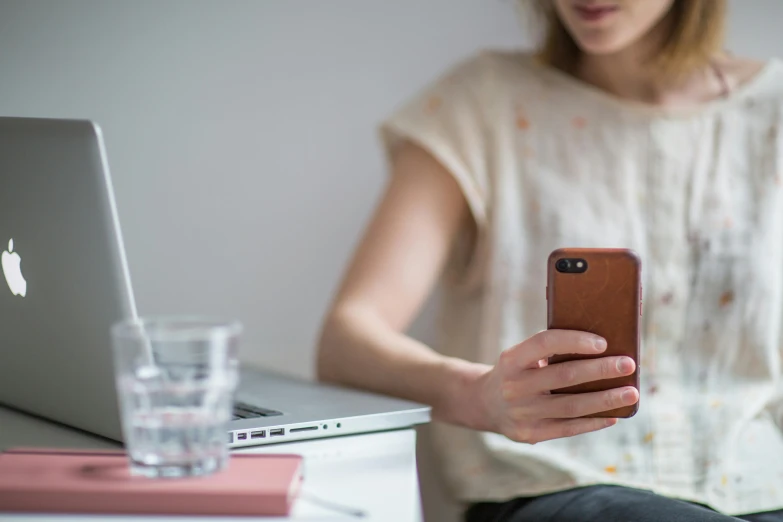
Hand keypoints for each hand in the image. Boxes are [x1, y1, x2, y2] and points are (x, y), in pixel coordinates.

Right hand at [472, 330, 638, 443]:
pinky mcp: (529, 434)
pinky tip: (614, 415)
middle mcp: (513, 386)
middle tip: (629, 364)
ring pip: (571, 406)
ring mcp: (521, 413)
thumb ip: (549, 353)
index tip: (603, 343)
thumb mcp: (521, 356)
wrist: (485, 403)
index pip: (545, 343)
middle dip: (601, 370)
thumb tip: (602, 350)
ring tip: (631, 393)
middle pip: (564, 376)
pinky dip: (593, 422)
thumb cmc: (517, 372)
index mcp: (512, 359)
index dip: (575, 341)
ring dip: (605, 399)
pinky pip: (568, 428)